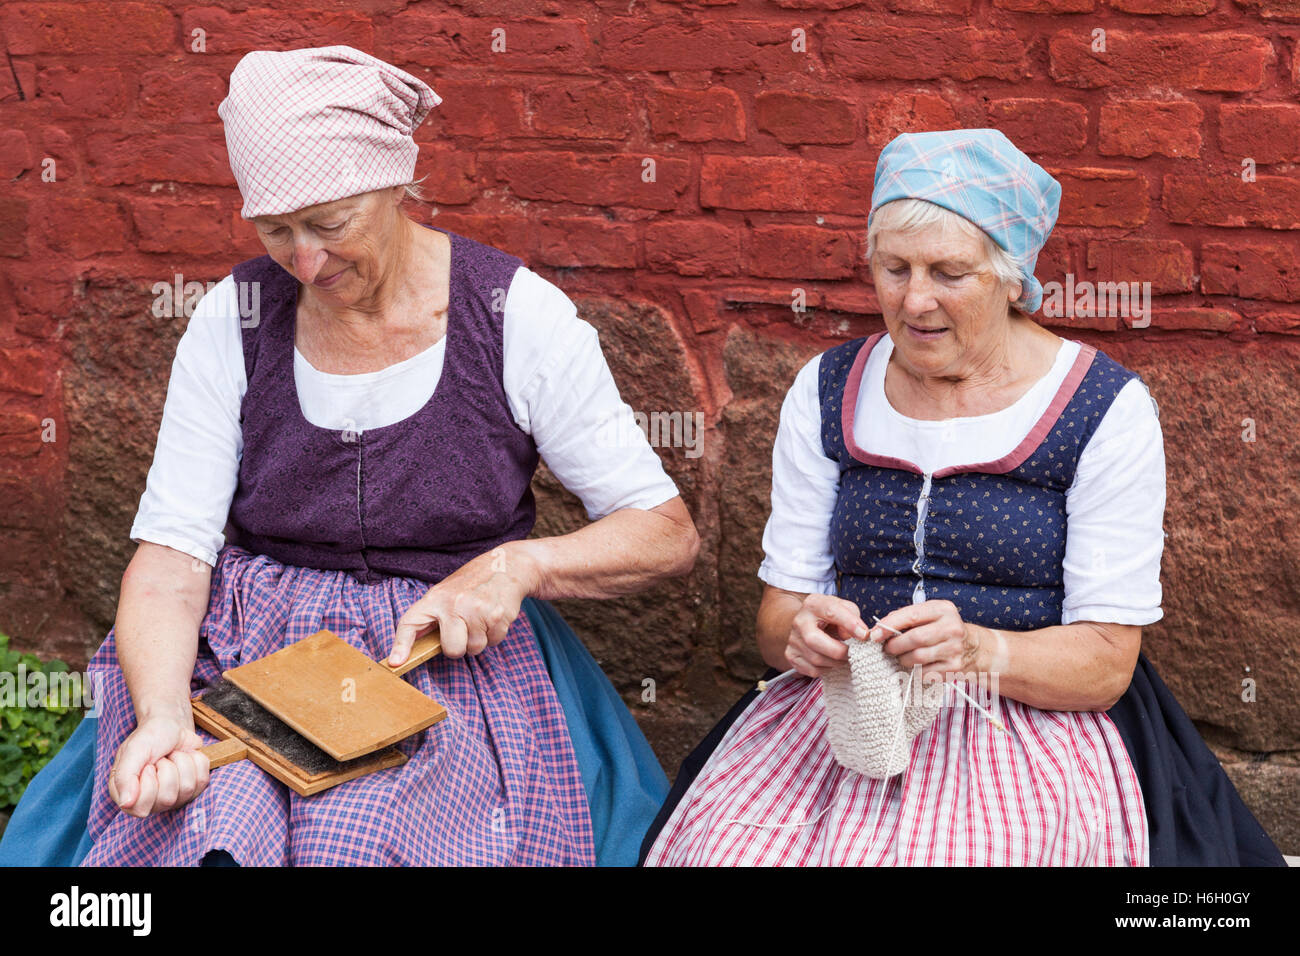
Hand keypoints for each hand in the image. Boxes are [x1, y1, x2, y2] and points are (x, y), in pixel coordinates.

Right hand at [108, 713, 209, 817]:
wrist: (172, 725)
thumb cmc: (149, 737)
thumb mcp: (133, 751)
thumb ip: (125, 777)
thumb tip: (125, 804)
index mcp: (128, 796)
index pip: (141, 808)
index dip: (149, 783)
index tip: (148, 765)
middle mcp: (151, 802)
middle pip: (167, 799)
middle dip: (167, 769)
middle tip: (161, 759)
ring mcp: (175, 797)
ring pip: (187, 789)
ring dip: (182, 763)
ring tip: (172, 755)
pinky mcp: (194, 789)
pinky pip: (202, 781)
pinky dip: (196, 761)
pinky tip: (186, 756)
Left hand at [389, 543, 538, 663]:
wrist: (505, 565)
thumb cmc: (471, 583)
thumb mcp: (445, 593)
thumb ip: (430, 618)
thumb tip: (408, 648)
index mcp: (436, 598)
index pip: (411, 622)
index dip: (401, 645)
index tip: (395, 662)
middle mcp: (454, 604)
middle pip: (452, 649)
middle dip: (459, 646)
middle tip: (464, 629)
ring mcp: (477, 610)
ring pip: (475, 648)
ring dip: (479, 639)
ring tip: (480, 618)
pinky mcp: (498, 616)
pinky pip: (493, 642)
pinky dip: (494, 634)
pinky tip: (493, 616)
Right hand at [783, 593, 869, 677]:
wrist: (808, 622)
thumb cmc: (830, 616)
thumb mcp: (843, 608)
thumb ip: (853, 617)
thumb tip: (858, 635)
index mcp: (813, 604)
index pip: (830, 612)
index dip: (849, 624)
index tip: (864, 635)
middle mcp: (799, 621)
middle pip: (814, 641)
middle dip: (839, 651)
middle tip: (853, 653)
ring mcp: (793, 640)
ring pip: (816, 659)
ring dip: (836, 662)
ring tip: (845, 657)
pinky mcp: (792, 656)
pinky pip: (813, 670)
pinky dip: (827, 669)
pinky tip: (832, 661)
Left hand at [869, 599, 984, 679]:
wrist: (973, 647)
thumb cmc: (943, 629)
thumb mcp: (930, 614)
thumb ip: (907, 617)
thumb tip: (880, 628)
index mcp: (943, 609)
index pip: (911, 615)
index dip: (889, 625)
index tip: (875, 634)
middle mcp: (952, 627)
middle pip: (914, 639)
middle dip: (894, 645)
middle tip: (887, 649)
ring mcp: (954, 649)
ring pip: (917, 657)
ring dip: (903, 659)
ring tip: (901, 657)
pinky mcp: (954, 667)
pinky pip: (925, 672)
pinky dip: (915, 671)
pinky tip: (916, 666)